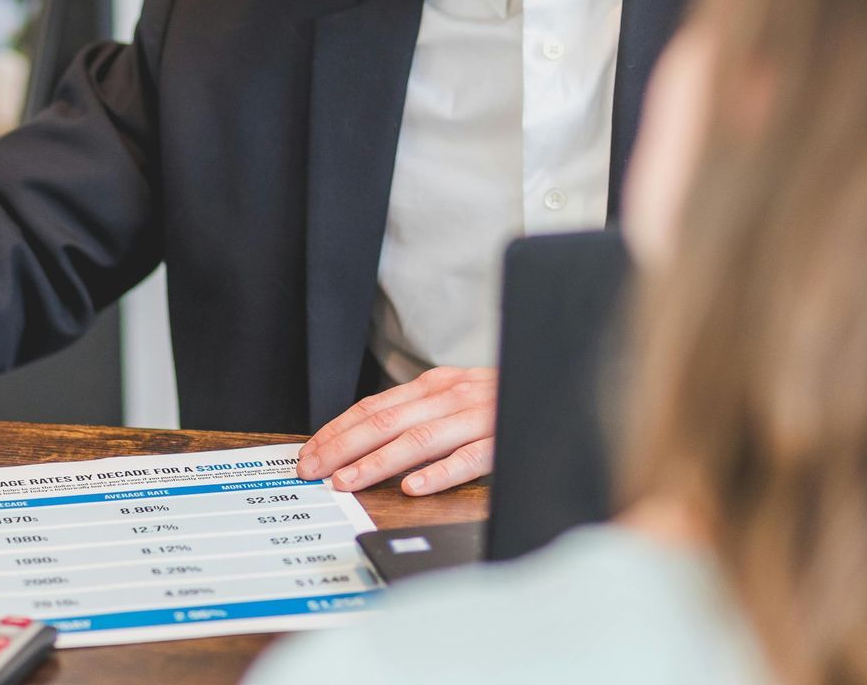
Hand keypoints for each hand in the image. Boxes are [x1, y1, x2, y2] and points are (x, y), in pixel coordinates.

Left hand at [295, 366, 495, 495]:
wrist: (557, 379)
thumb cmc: (501, 398)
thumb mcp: (455, 396)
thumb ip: (418, 413)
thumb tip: (363, 441)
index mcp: (435, 385)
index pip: (373, 407)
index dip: (337, 430)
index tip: (309, 454)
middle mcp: (451, 395)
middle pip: (386, 421)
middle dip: (343, 447)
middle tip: (314, 471)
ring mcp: (477, 416)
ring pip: (419, 438)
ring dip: (379, 461)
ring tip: (348, 482)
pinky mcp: (503, 438)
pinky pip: (469, 458)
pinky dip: (440, 473)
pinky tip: (415, 487)